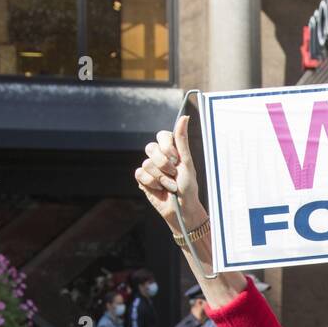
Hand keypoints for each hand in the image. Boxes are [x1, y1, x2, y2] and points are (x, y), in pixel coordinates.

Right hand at [137, 116, 206, 239]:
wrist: (181, 209)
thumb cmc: (188, 187)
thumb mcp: (187, 163)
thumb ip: (182, 140)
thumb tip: (185, 117)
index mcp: (172, 151)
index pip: (162, 136)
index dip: (166, 146)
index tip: (175, 157)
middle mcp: (160, 157)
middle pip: (151, 148)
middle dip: (163, 163)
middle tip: (174, 174)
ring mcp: (150, 168)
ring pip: (147, 163)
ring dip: (160, 177)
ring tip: (169, 186)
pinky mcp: (142, 180)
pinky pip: (139, 174)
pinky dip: (151, 183)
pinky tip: (159, 189)